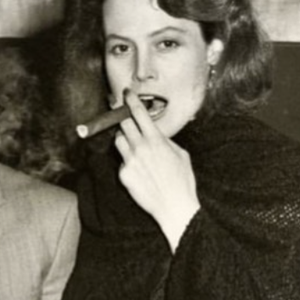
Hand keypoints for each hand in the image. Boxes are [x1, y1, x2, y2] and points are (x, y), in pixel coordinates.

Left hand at [115, 90, 199, 252]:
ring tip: (132, 143)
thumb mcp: (181, 154)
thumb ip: (165, 141)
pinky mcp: (124, 175)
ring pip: (118, 141)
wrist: (174, 206)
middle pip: (123, 124)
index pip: (138, 113)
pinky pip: (121, 162)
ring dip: (123, 138)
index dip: (130, 100)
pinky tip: (139, 169)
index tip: (126, 93)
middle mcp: (140, 148)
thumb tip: (156, 135)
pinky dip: (127, 161)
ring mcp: (130, 162)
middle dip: (123, 118)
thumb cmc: (181, 181)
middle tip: (124, 116)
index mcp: (156, 140)